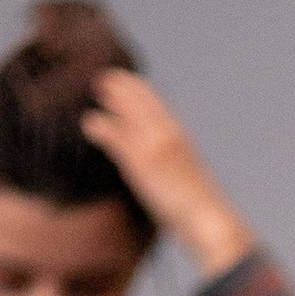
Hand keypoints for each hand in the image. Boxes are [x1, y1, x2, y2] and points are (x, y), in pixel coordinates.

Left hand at [80, 70, 255, 275]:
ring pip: (128, 111)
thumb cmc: (197, 204)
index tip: (125, 81)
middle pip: (141, 99)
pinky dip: (101, 126)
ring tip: (96, 89)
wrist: (205, 217)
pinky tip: (89, 123)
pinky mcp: (142, 161)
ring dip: (111, 97)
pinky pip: (117, 136)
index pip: (156, 101)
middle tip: (104, 78)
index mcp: (180, 134)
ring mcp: (154, 144)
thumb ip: (171, 157)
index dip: (138, 88)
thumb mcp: (186, 171)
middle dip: (122, 84)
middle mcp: (167, 132)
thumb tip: (159, 161)